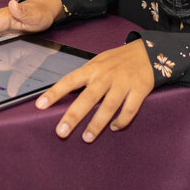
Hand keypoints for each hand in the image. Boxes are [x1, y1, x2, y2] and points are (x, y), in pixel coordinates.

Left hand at [35, 39, 153, 142]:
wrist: (149, 52)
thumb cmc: (119, 60)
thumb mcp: (100, 61)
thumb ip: (86, 76)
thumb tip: (66, 93)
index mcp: (94, 68)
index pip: (70, 80)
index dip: (55, 92)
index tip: (40, 105)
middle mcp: (107, 75)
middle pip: (88, 97)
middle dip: (74, 115)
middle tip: (61, 132)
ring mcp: (123, 83)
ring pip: (108, 106)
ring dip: (97, 124)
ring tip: (87, 138)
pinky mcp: (140, 89)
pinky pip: (129, 109)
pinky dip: (121, 121)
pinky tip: (114, 127)